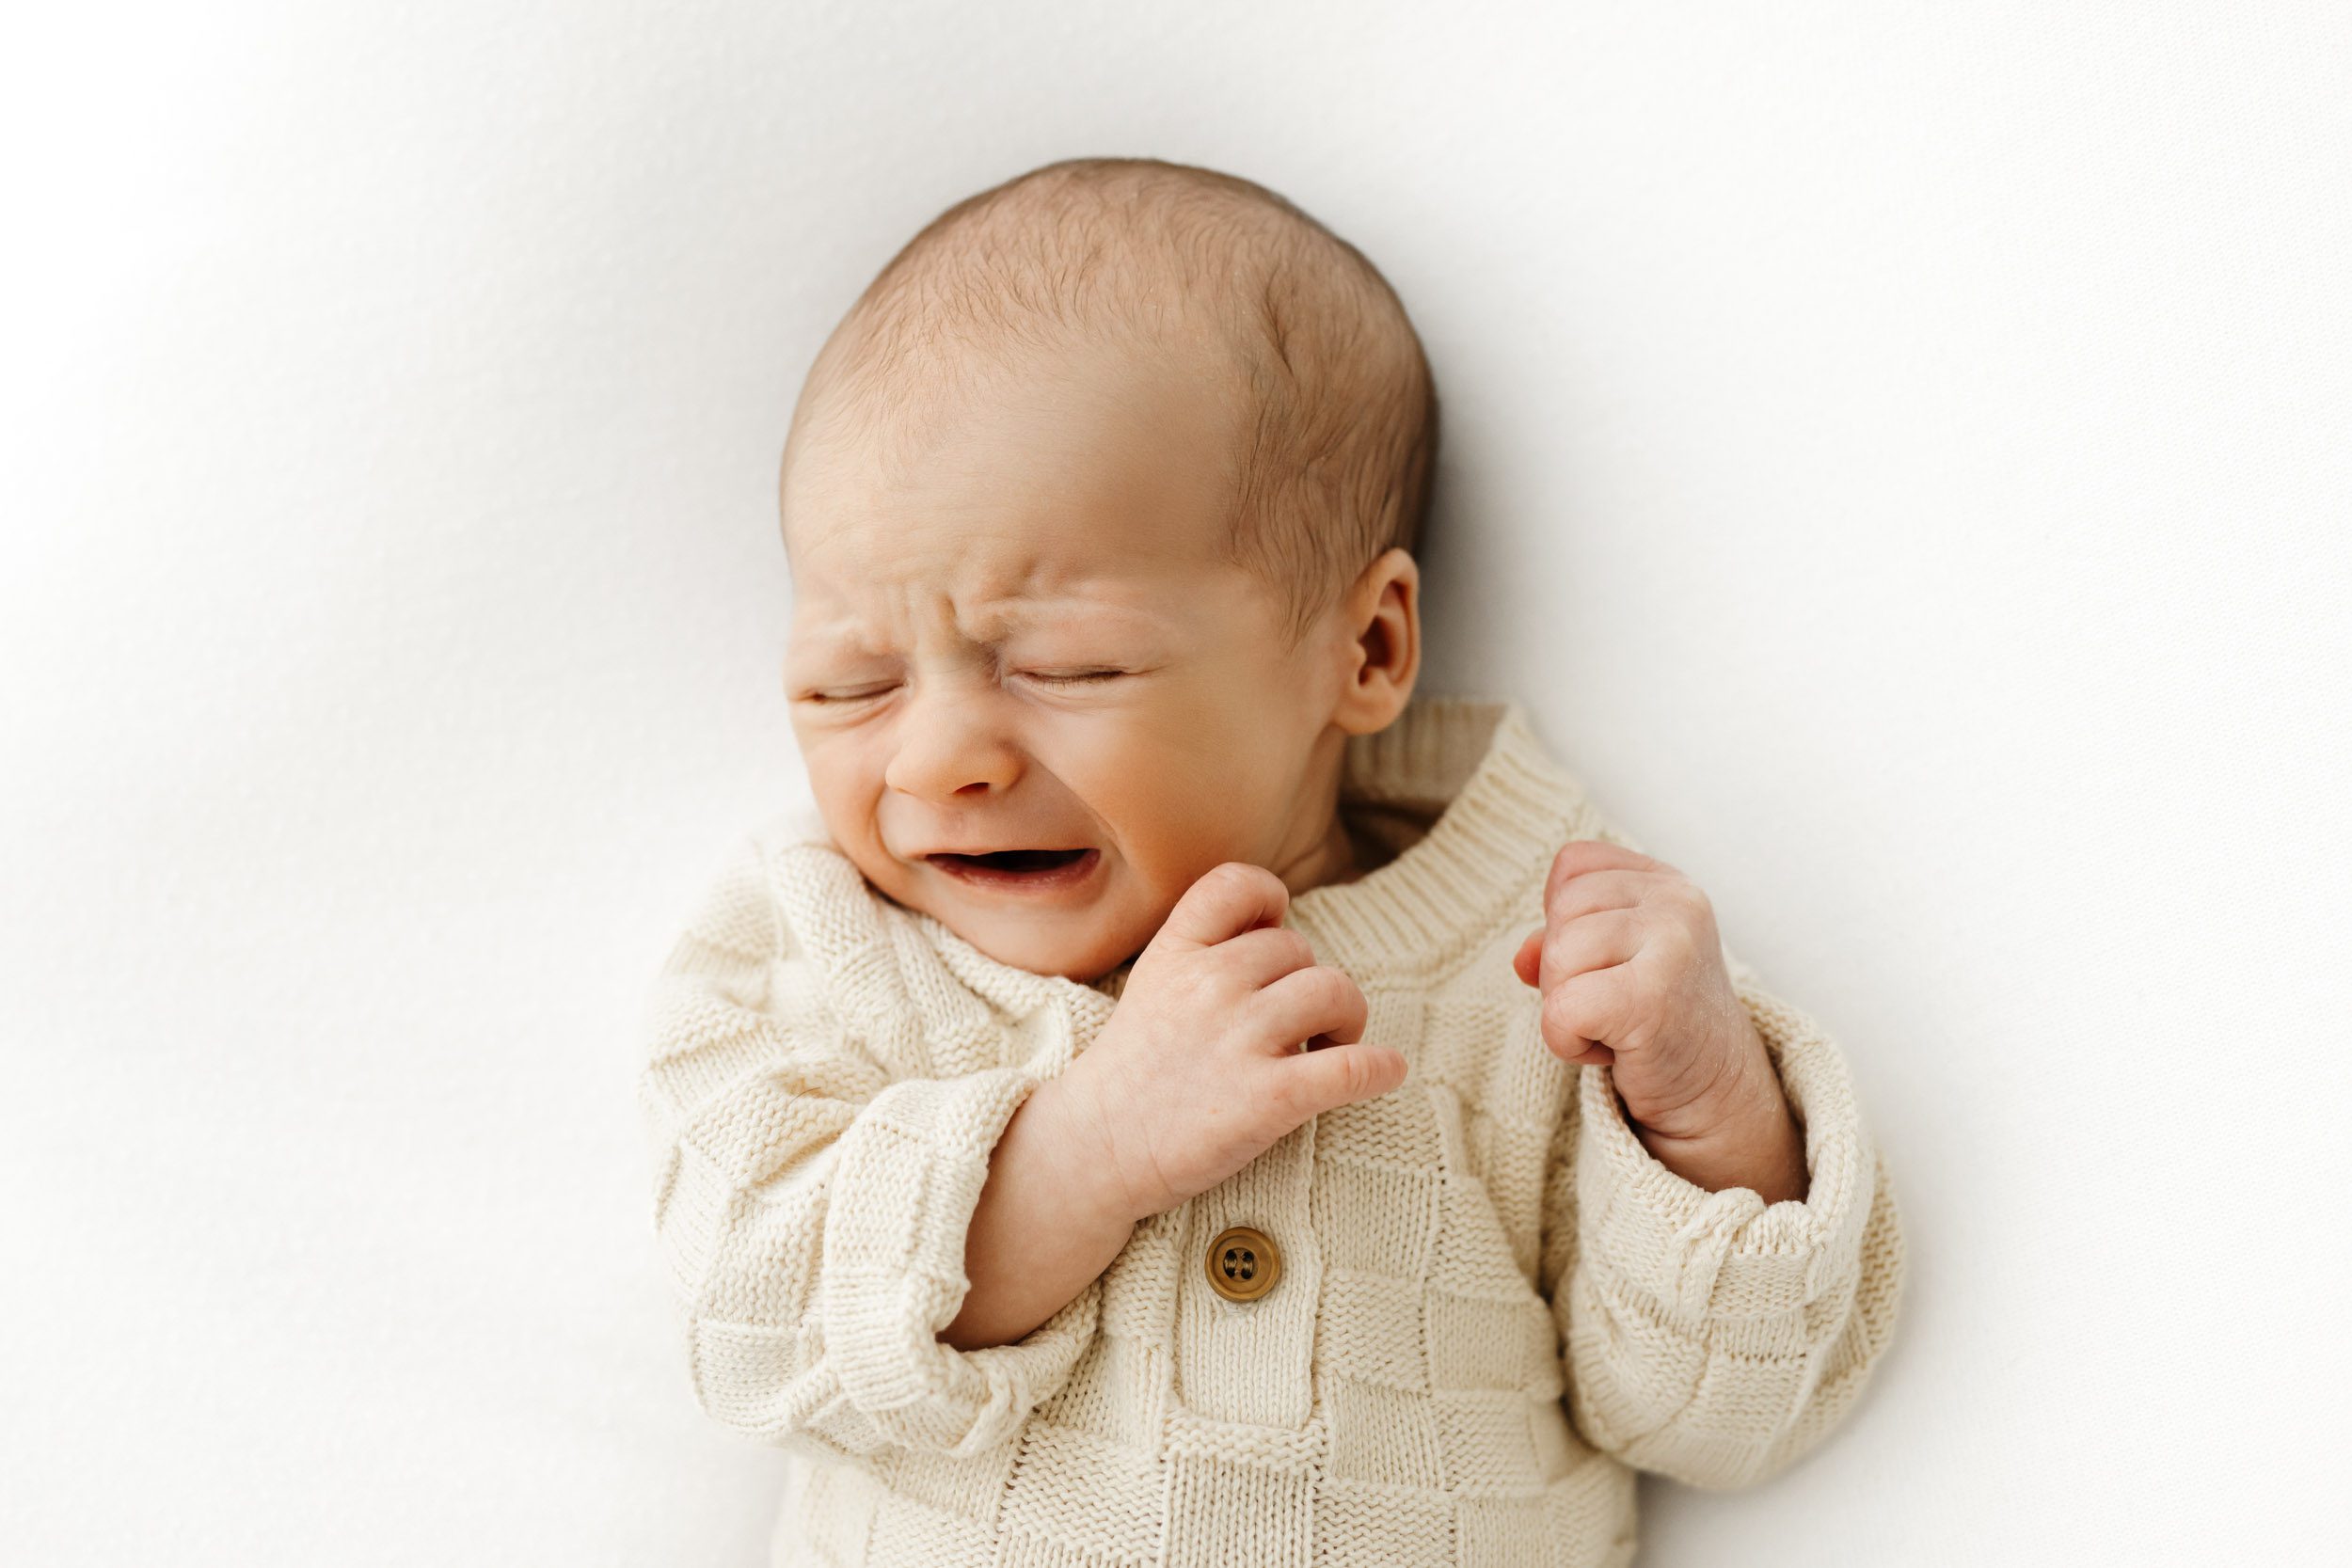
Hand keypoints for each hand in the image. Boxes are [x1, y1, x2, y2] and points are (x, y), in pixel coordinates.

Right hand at [1058, 862, 1409, 1224]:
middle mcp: (1209, 985)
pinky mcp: (1268, 1098)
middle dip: (1305, 983)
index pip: (1238, 884)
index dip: (1269, 900)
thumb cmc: (1133, 1075)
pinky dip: (1380, 1068)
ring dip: (1346, 1018)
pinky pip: (1352, 1068)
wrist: (1096, 1152)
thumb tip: (1278, 932)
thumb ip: (1203, 953)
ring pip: (1336, 991)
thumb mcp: (1150, 987)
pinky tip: (1384, 1071)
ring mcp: (1239, 1040)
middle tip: (1293, 1025)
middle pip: (1299, 948)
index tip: (1273, 933)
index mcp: (1176, 953)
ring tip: (1325, 1047)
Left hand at [1509, 839, 1785, 1149]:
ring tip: (1613, 1027)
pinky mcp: (1653, 999)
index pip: (1573, 865)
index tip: (1608, 963)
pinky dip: (1567, 1041)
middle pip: (1561, 913)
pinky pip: (1562, 1009)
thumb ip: (1561, 941)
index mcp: (1666, 883)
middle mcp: (1677, 902)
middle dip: (1563, 969)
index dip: (1566, 919)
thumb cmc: (1656, 1021)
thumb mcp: (1611, 963)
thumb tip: (1522, 957)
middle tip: (1610, 1006)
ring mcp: (1673, 945)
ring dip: (1566, 1007)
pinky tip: (1610, 1052)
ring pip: (1557, 957)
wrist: (1714, 1090)